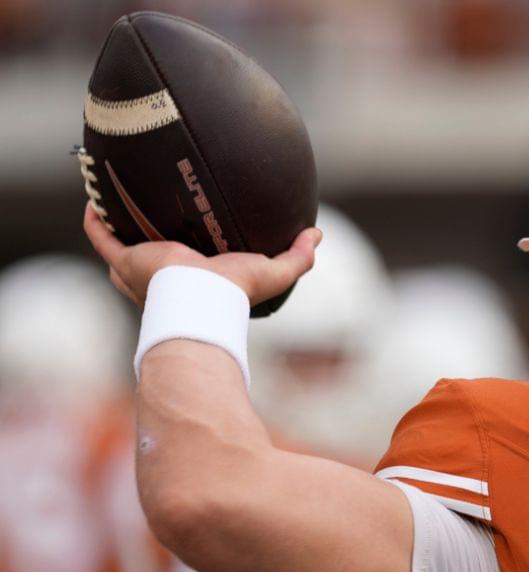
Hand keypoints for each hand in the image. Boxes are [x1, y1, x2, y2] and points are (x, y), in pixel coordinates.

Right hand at [82, 202, 320, 306]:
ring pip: (122, 247)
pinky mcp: (126, 260)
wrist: (200, 297)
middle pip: (151, 256)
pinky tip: (94, 201)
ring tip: (117, 203)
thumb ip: (298, 257)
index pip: (190, 265)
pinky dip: (95, 221)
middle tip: (150, 210)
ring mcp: (141, 269)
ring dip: (117, 228)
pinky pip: (101, 238)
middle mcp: (165, 277)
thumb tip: (318, 235)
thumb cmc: (234, 291)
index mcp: (196, 279)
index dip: (189, 248)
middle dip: (147, 238)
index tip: (194, 224)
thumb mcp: (273, 272)